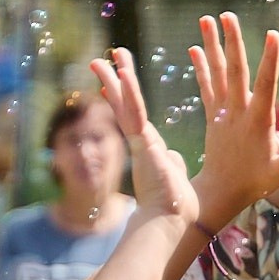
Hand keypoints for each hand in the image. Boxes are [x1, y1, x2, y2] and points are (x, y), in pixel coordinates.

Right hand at [91, 48, 197, 222]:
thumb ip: (171, 162)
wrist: (172, 221)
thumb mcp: (174, 175)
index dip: (124, 96)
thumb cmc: (177, 206)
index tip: (117, 79)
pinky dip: (130, 93)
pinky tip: (124, 73)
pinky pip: (136, 113)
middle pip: (124, 104)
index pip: (134, 114)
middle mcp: (140, 142)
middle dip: (114, 81)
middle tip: (101, 60)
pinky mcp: (143, 144)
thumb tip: (173, 158)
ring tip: (107, 57)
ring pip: (126, 104)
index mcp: (150, 147)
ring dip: (116, 79)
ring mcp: (139, 143)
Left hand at [189, 13, 278, 231]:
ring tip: (206, 19)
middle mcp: (237, 112)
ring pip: (216, 73)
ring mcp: (222, 112)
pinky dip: (201, 67)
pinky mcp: (211, 116)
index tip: (273, 35)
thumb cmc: (257, 182)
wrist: (220, 193)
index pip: (265, 84)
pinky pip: (205, 87)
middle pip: (235, 71)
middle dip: (232, 41)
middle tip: (228, 15)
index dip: (270, 59)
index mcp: (257, 122)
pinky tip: (195, 48)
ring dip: (212, 45)